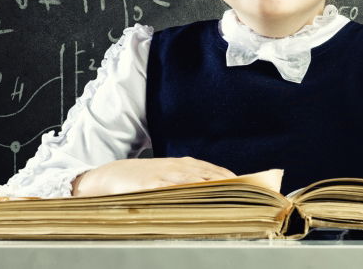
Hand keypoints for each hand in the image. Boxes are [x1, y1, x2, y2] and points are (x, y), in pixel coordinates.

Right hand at [71, 157, 235, 196]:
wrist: (110, 176)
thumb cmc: (141, 179)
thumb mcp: (167, 177)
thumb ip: (188, 183)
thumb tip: (214, 194)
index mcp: (183, 165)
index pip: (214, 171)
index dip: (233, 179)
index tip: (251, 187)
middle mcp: (177, 167)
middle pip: (210, 174)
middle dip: (229, 184)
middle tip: (249, 194)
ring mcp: (164, 175)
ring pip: (195, 180)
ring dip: (214, 187)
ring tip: (232, 196)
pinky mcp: (151, 184)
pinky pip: (172, 188)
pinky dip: (186, 192)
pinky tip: (198, 197)